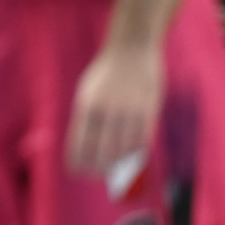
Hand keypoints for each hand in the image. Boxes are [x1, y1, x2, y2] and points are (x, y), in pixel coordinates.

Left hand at [66, 41, 163, 176]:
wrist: (132, 49)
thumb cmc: (106, 73)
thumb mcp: (87, 90)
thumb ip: (87, 116)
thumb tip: (87, 146)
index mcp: (87, 104)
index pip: (80, 140)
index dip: (78, 160)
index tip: (75, 171)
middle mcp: (108, 109)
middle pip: (103, 149)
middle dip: (98, 168)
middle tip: (96, 175)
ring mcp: (129, 110)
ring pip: (124, 148)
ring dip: (118, 164)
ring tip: (113, 172)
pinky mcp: (148, 110)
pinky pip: (142, 139)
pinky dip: (136, 154)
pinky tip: (132, 160)